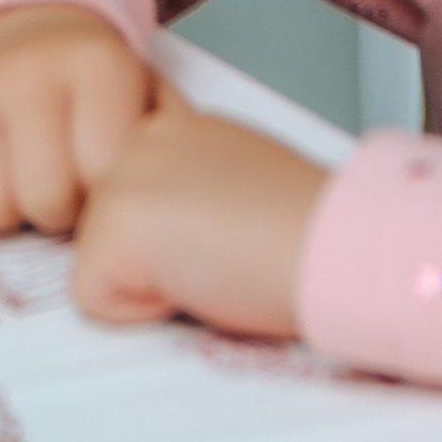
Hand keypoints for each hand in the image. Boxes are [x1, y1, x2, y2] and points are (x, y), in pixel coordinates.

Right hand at [0, 4, 153, 238]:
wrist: (11, 28)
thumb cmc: (87, 94)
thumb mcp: (148, 101)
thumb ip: (171, 146)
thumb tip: (175, 208)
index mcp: (97, 64)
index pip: (106, 174)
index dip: (108, 192)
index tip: (105, 176)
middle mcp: (23, 68)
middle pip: (43, 201)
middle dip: (56, 208)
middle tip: (58, 182)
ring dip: (2, 210)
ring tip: (16, 178)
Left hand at [73, 96, 327, 339]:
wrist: (345, 249)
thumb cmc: (313, 238)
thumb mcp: (243, 196)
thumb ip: (192, 202)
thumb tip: (167, 245)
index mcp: (180, 129)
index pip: (134, 202)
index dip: (174, 242)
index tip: (231, 241)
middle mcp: (143, 136)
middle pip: (106, 231)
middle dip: (155, 263)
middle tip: (227, 258)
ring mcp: (123, 175)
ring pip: (98, 263)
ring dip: (151, 285)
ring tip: (219, 269)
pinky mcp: (115, 223)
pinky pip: (96, 299)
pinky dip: (144, 312)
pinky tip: (204, 285)